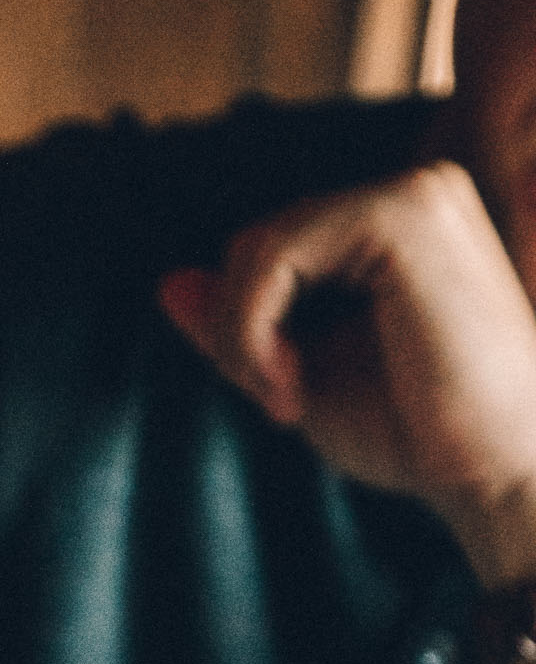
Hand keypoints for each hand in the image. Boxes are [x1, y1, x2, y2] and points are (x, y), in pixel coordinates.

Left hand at [158, 161, 535, 584]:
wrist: (497, 470)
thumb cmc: (418, 435)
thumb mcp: (302, 373)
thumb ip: (239, 325)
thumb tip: (167, 284)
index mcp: (397, 226)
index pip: (272, 250)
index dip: (245, 327)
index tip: (279, 400)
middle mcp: (413, 192)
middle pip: (258, 240)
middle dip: (238, 329)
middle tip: (279, 404)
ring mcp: (413, 194)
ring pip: (259, 245)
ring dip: (244, 335)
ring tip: (286, 399)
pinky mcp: (404, 215)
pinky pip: (275, 253)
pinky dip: (255, 327)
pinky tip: (291, 386)